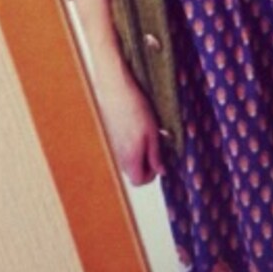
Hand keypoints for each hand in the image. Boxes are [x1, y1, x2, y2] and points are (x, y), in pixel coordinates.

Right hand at [92, 62, 165, 187]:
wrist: (116, 90)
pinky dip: (133, 145)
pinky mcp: (112, 138)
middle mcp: (119, 156)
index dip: (152, 175)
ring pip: (129, 161)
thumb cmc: (135, 109)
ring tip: (149, 136)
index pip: (139, 181)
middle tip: (157, 147)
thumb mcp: (152, 133)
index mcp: (130, 157)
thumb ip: (155, 155)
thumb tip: (160, 171)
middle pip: (133, 173)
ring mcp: (114, 147)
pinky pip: (124, 150)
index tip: (160, 160)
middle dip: (147, 164)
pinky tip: (139, 129)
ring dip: (141, 154)